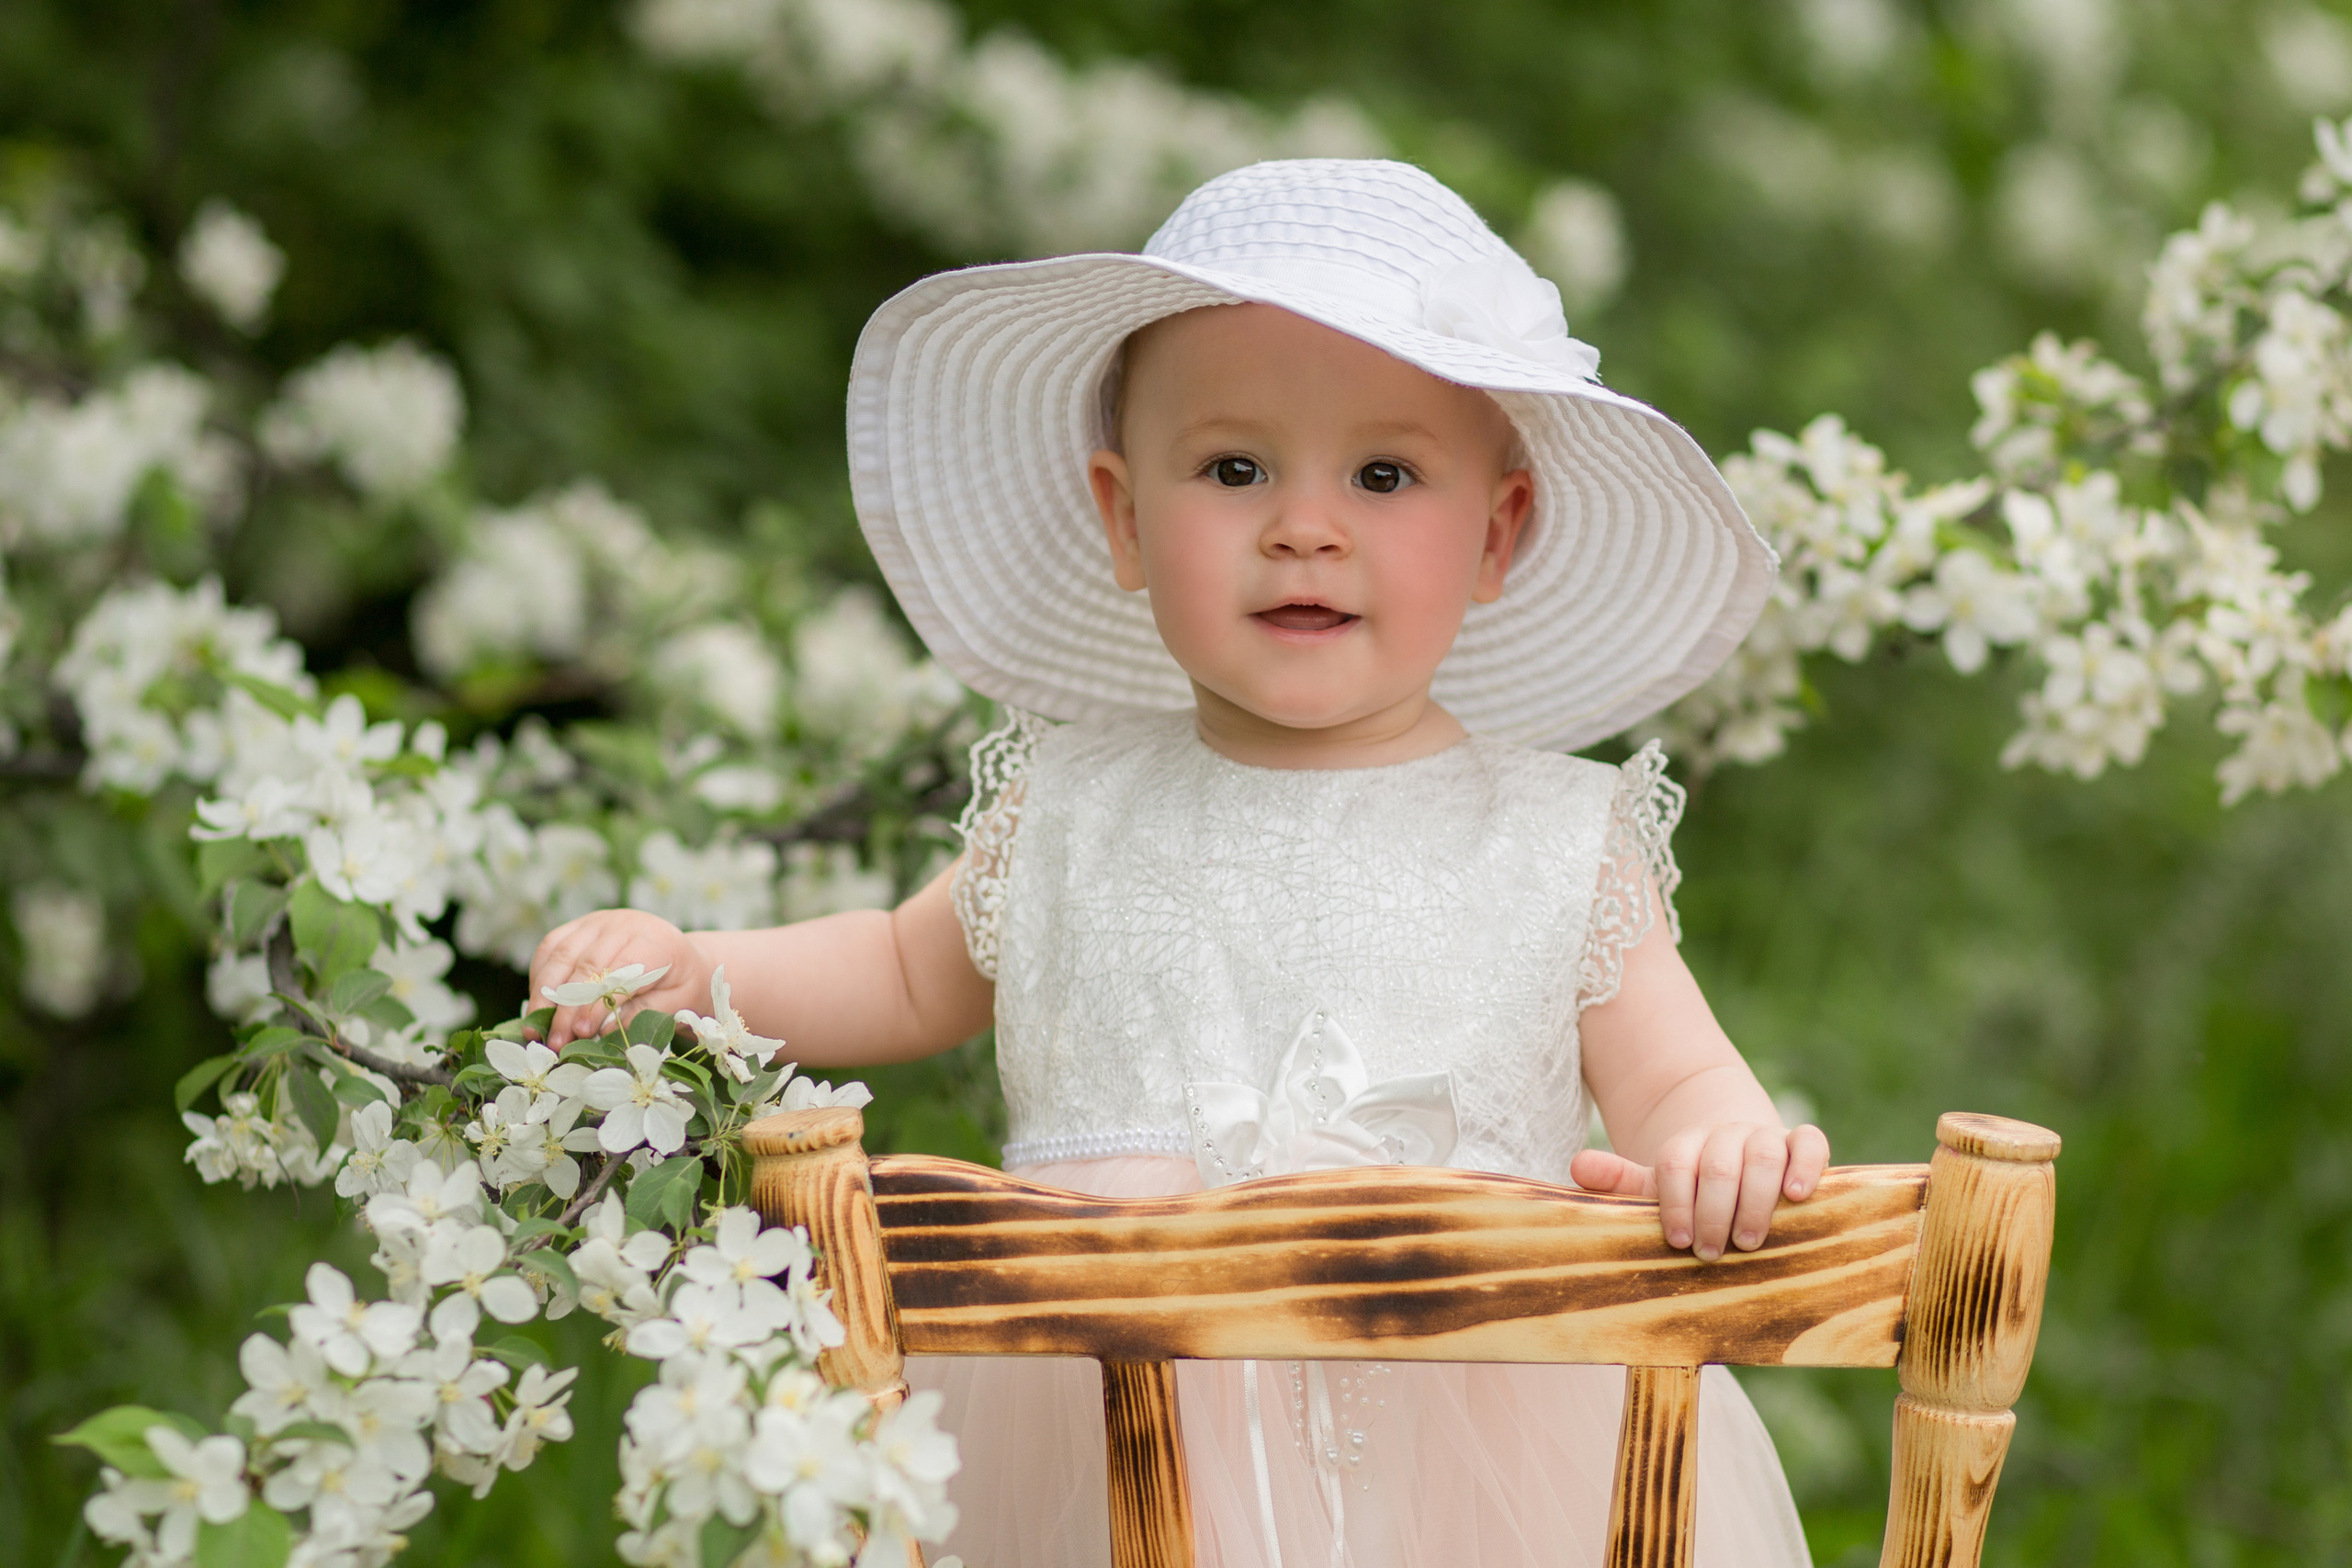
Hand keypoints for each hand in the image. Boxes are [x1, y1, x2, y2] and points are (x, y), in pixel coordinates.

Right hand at [528, 909, 715, 1049]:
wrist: (678, 955)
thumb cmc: (678, 984)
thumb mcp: (676, 1002)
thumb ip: (642, 1013)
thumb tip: (601, 1031)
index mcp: (654, 942)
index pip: (616, 972)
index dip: (596, 1004)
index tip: (582, 1033)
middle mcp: (623, 925)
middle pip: (585, 966)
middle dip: (566, 1008)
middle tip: (555, 1042)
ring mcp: (597, 922)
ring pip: (560, 955)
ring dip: (544, 995)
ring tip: (535, 1029)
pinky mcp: (578, 926)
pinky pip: (549, 948)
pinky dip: (539, 978)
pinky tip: (537, 1006)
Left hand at [1570, 1122, 1829, 1261]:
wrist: (1738, 1158)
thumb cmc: (1694, 1190)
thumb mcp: (1657, 1187)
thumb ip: (1620, 1181)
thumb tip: (1577, 1167)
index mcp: (1685, 1145)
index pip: (1675, 1164)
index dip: (1675, 1202)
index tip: (1678, 1241)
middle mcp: (1725, 1136)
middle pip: (1719, 1164)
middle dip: (1713, 1212)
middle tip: (1711, 1253)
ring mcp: (1764, 1136)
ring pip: (1763, 1154)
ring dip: (1755, 1199)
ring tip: (1748, 1241)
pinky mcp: (1799, 1144)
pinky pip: (1809, 1142)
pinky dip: (1805, 1164)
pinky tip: (1797, 1195)